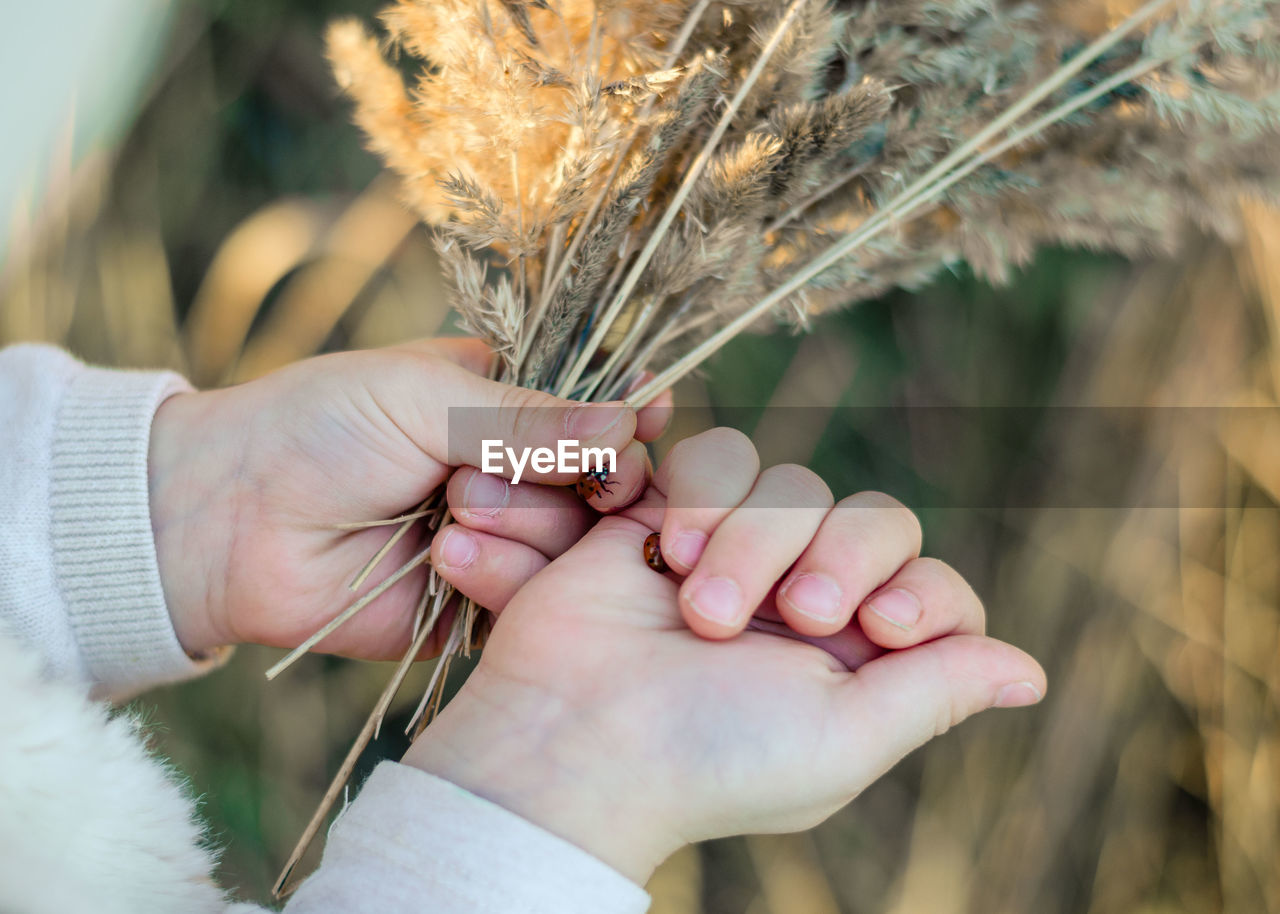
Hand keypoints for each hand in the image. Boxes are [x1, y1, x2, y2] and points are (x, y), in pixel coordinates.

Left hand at [147, 337, 669, 657]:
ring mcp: (504, 541)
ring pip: (578, 542)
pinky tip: (446, 559)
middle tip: (509, 476)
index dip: (627, 419)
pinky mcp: (482, 606)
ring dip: (527, 523)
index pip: (597, 412)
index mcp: (502, 405)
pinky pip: (535, 598)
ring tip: (452, 509)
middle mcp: (514, 474)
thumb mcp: (420, 397)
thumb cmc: (314, 429)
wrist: (227, 524)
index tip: (648, 418)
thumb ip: (525, 417)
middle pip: (604, 482)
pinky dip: (506, 577)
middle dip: (572, 478)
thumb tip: (629, 423)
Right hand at [410, 428, 1045, 883]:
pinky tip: (663, 549)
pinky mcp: (672, 512)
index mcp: (855, 659)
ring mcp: (739, 551)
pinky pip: (723, 457)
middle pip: (871, 519)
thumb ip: (934, 693)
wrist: (572, 735)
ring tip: (696, 604)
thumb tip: (1029, 671)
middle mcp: (803, 597)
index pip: (933, 590)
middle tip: (778, 617)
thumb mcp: (842, 743)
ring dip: (751, 539)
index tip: (878, 624)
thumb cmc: (709, 756)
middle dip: (827, 558)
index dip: (919, 590)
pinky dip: (703, 490)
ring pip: (795, 484)